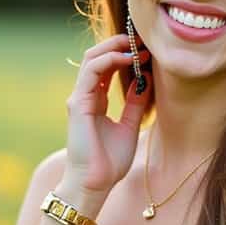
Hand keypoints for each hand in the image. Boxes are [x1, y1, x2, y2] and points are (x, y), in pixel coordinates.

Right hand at [62, 33, 151, 194]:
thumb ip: (135, 104)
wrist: (95, 183)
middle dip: (119, 45)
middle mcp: (85, 96)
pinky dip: (109, 60)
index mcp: (96, 101)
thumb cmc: (109, 161)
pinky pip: (91, 71)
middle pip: (97, 58)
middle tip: (142, 41)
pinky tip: (128, 59)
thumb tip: (146, 81)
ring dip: (115, 48)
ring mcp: (79, 98)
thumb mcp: (129, 126)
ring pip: (92, 59)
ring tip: (137, 46)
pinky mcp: (78, 103)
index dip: (125, 56)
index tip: (147, 53)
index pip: (106, 68)